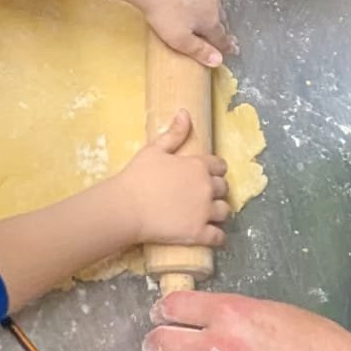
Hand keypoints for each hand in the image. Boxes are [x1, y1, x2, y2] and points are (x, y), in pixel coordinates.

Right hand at [115, 110, 228, 248]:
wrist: (125, 207)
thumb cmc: (137, 177)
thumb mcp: (154, 150)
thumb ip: (173, 133)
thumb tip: (185, 113)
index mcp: (198, 165)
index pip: (220, 166)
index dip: (215, 171)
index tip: (207, 176)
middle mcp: (206, 187)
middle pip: (224, 189)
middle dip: (216, 191)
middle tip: (202, 196)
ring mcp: (204, 211)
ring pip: (225, 211)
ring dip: (218, 213)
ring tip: (207, 216)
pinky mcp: (198, 233)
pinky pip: (218, 237)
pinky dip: (217, 237)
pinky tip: (211, 235)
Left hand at [135, 0, 232, 67]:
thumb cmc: (163, 11)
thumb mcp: (179, 39)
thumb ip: (199, 51)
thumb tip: (218, 61)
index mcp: (210, 21)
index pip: (221, 37)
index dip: (227, 45)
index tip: (233, 50)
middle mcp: (214, 3)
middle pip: (221, 18)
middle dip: (223, 27)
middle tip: (226, 34)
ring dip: (222, 7)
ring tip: (226, 13)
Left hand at [137, 291, 350, 350]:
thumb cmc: (319, 346)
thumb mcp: (273, 311)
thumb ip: (235, 313)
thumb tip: (208, 318)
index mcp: (230, 314)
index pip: (174, 306)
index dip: (161, 311)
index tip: (160, 317)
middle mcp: (217, 348)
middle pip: (160, 342)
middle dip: (152, 344)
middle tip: (154, 348)